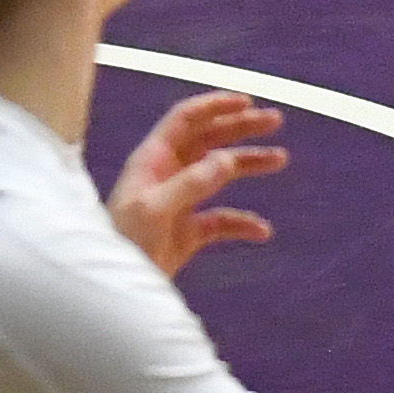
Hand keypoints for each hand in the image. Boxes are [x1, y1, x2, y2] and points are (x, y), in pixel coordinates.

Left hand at [108, 92, 284, 278]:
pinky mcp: (187, 233)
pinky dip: (242, 222)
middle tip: (274, 121)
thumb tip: (226, 160)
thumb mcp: (153, 210)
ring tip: (280, 159)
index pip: (186, 120)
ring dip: (248, 164)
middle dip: (240, 128)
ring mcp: (179, 204)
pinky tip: (261, 230)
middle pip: (208, 140)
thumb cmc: (123, 243)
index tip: (246, 101)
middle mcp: (167, 176)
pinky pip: (221, 220)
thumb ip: (190, 184)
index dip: (215, 106)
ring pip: (219, 175)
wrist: (114, 290)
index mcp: (153, 160)